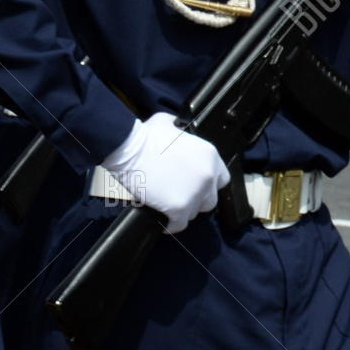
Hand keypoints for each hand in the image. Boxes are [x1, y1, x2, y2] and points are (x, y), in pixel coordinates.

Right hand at [102, 112, 230, 234]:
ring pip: (194, 213)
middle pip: (210, 200)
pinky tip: (163, 223)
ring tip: (167, 206)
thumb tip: (176, 130)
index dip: (208, 184)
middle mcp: (207, 177)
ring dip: (182, 211)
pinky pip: (179, 225)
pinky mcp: (179, 208)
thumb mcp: (168, 123)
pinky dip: (171, 226)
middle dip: (196, 200)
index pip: (221, 179)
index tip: (196, 186)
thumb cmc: (145, 136)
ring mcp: (194, 194)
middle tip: (179, 195)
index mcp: (209, 156)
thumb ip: (180, 131)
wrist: (128, 149)